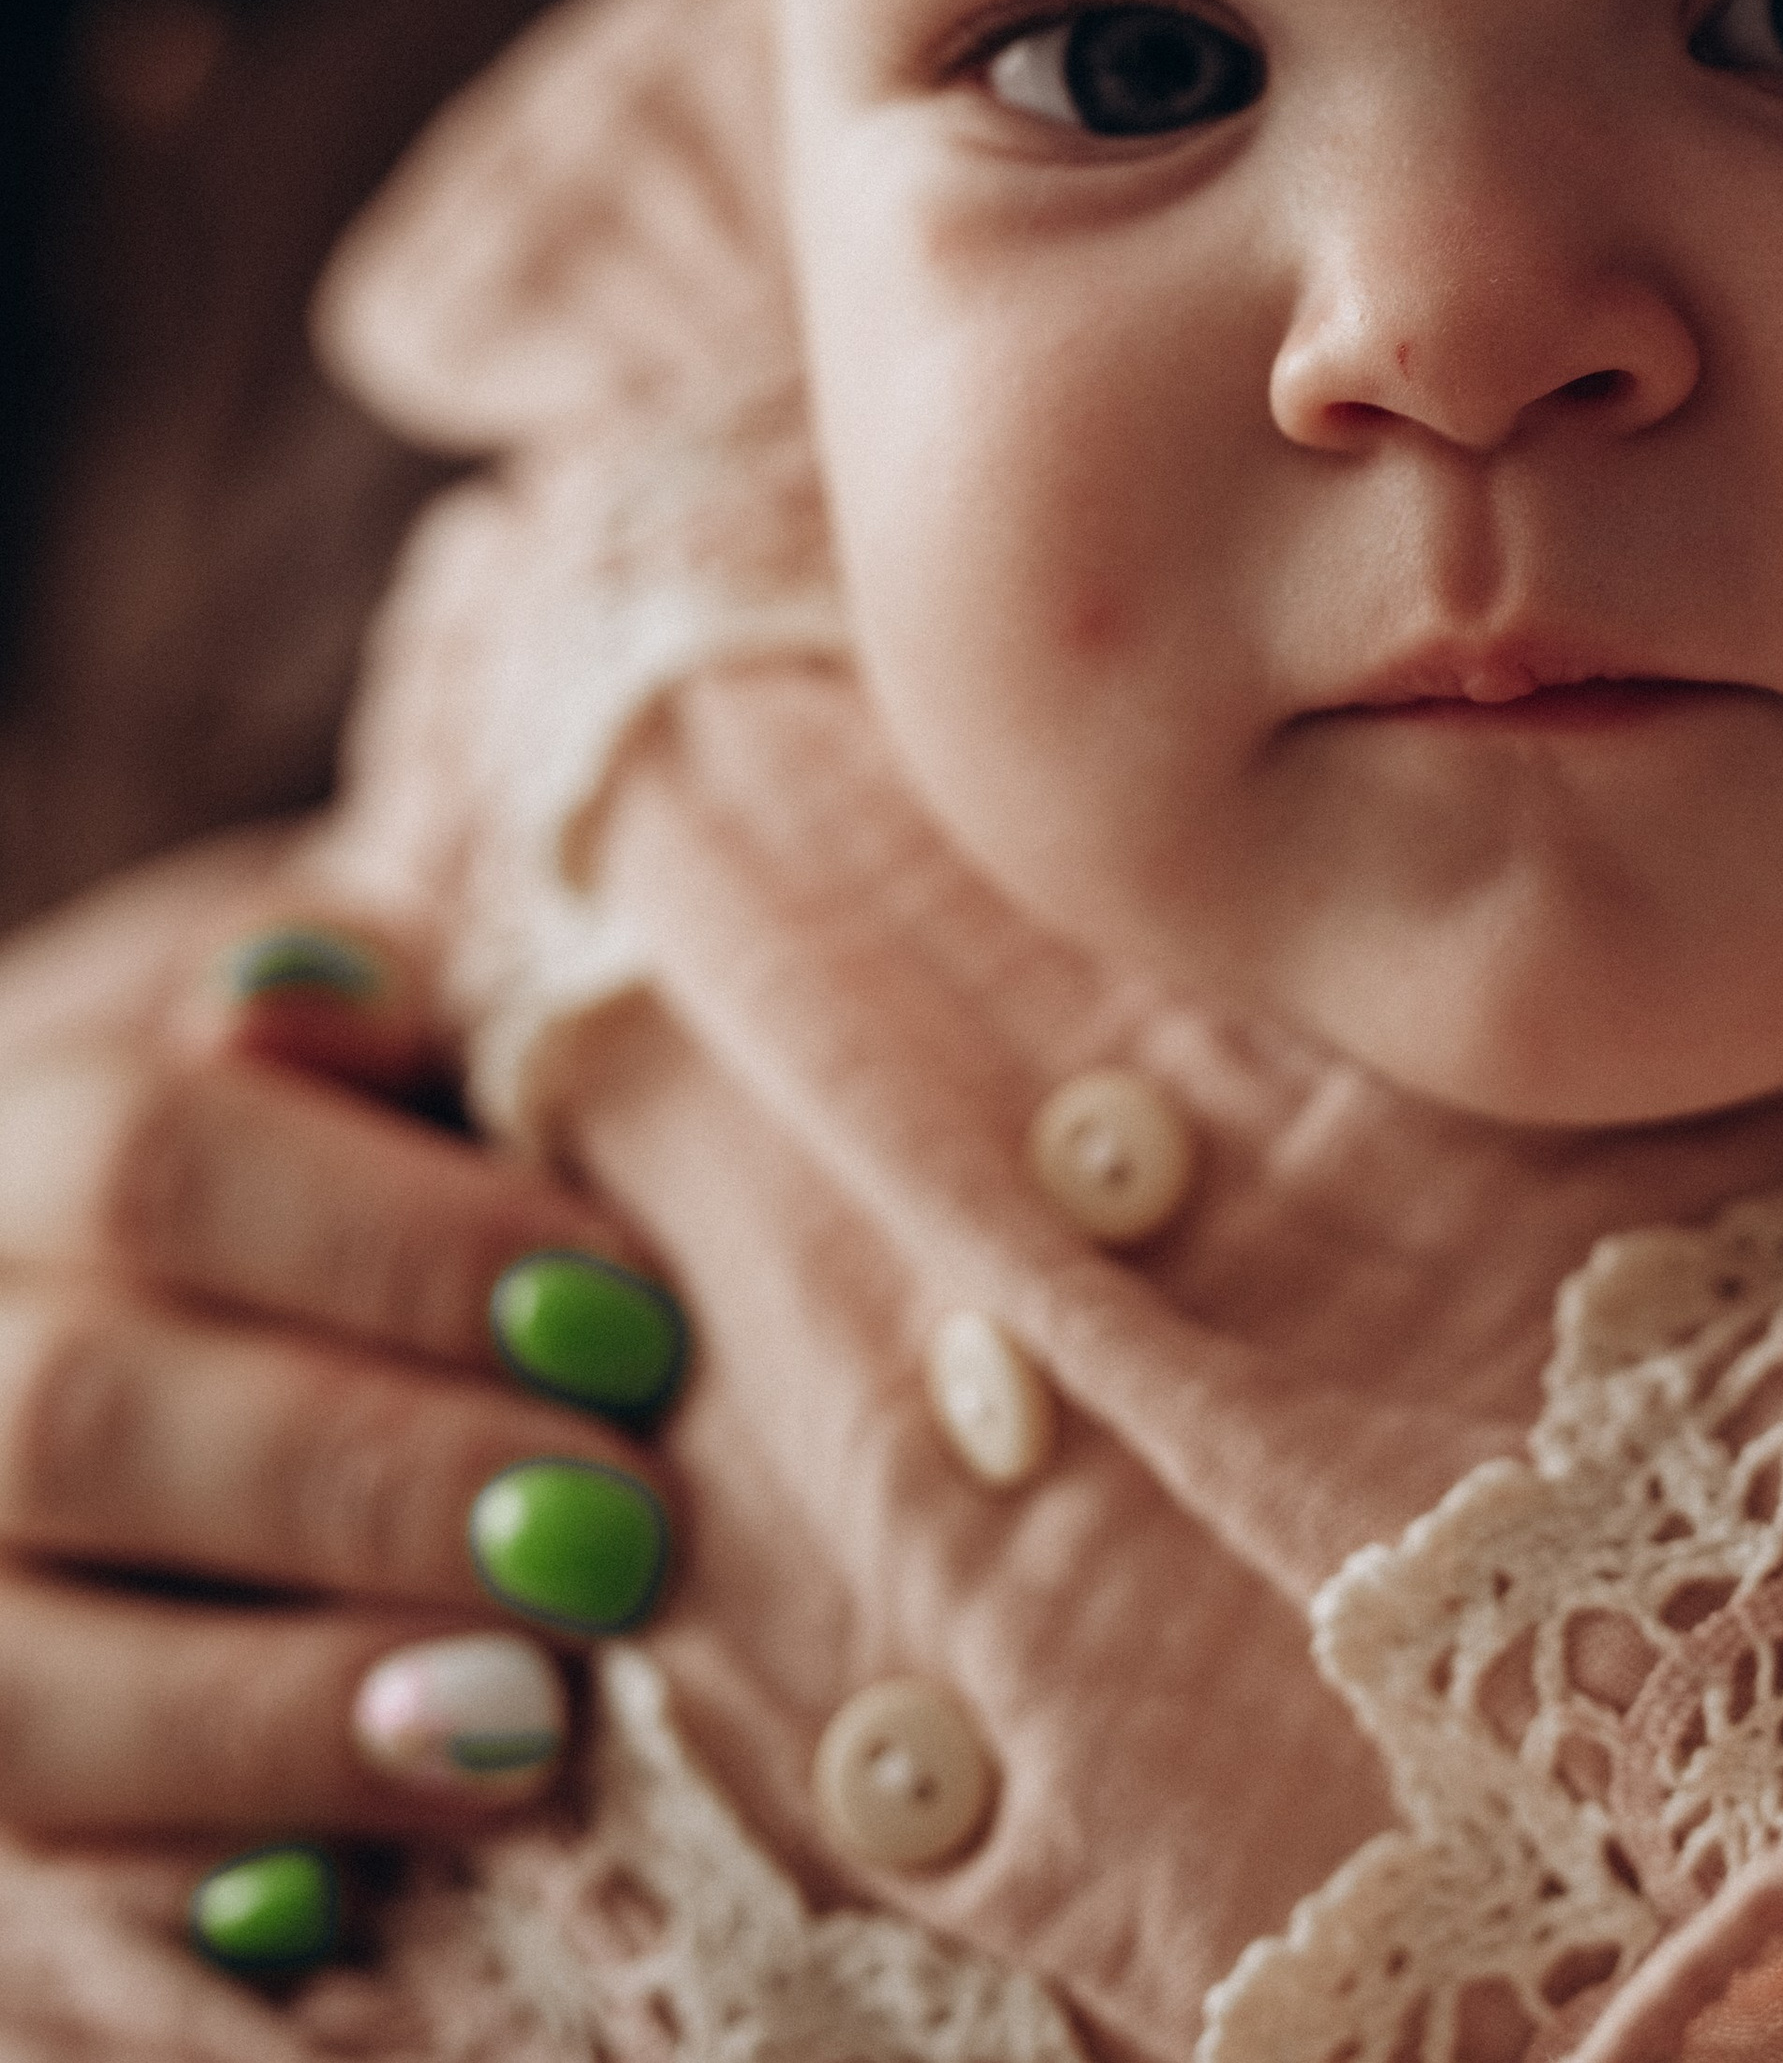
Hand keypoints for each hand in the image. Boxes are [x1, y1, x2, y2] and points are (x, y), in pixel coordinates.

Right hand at [0, 844, 682, 1849]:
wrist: (135, 1293)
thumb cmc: (310, 1133)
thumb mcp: (331, 1022)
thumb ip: (356, 998)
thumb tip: (339, 998)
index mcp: (13, 1129)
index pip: (154, 1163)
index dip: (394, 1242)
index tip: (626, 1319)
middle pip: (80, 1419)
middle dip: (369, 1482)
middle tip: (617, 1534)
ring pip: (21, 1682)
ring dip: (283, 1708)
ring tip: (526, 1717)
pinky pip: (33, 1870)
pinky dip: (201, 1879)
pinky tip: (366, 1868)